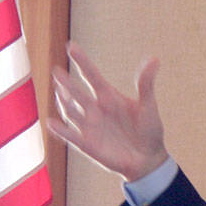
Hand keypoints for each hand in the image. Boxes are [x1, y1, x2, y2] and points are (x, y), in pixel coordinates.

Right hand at [48, 41, 168, 181]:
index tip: (71, 46)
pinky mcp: (87, 144)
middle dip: (67, 82)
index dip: (82, 61)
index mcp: (109, 96)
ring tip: (60, 92)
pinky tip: (51, 122)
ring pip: (70, 111)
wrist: (148, 159)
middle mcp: (95, 109)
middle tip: (57, 71)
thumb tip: (154, 59)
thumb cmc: (149, 131)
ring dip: (64, 102)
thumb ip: (146, 84)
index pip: (92, 75)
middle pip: (76, 92)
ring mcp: (89, 126)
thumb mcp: (148, 106)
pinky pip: (71, 135)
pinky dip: (61, 130)